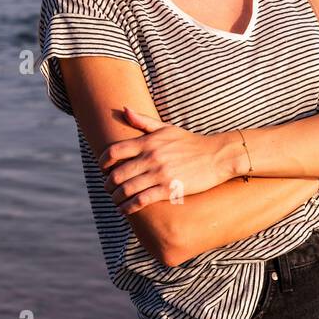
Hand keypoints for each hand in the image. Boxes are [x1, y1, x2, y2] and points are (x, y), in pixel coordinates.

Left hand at [98, 107, 230, 214]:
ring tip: (116, 200)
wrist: (216, 157)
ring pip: (126, 189)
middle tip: (108, 187)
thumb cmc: (190, 142)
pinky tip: (126, 209)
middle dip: (107, 184)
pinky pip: (141, 200)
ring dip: (116, 197)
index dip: (102, 162)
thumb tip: (124, 109)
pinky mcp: (169, 189)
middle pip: (117, 174)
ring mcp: (159, 174)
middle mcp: (151, 158)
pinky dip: (129, 207)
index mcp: (148, 142)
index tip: (103, 169)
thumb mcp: (166, 128)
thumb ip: (143, 121)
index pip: (114, 151)